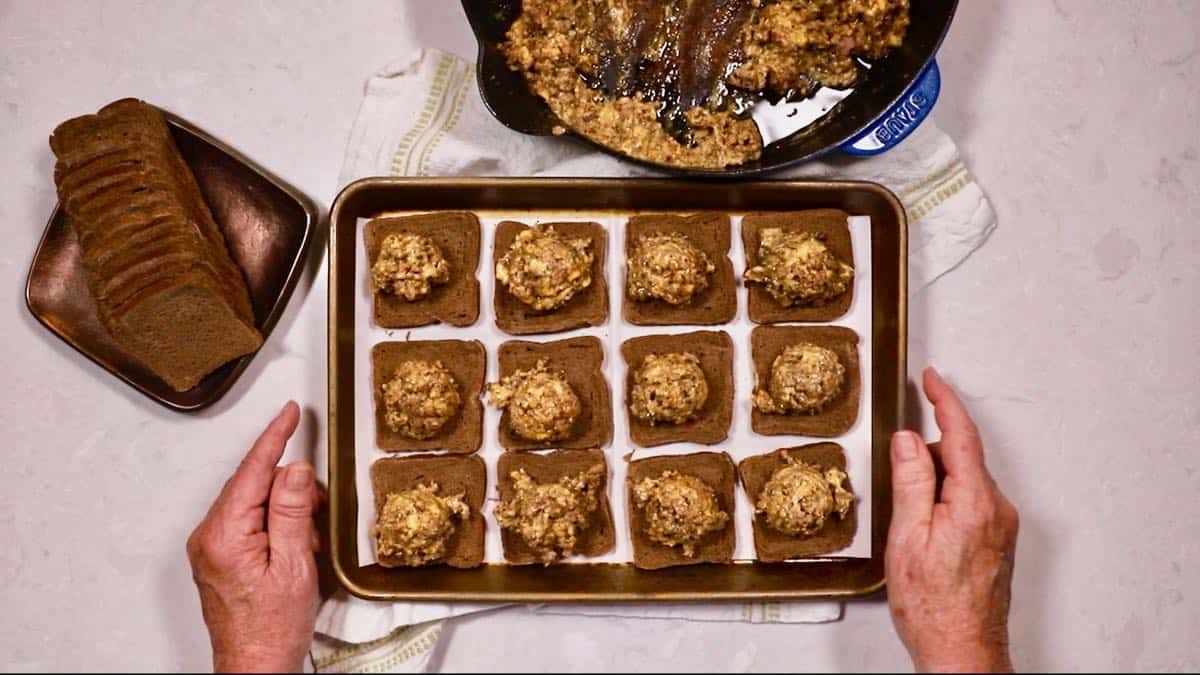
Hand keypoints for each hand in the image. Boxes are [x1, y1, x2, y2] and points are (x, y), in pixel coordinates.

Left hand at [187, 402, 319, 672]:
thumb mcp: (296, 565)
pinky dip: (275, 526)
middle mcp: (209, 537)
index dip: (275, 437)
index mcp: (225, 535)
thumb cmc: (273, 628)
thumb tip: (295, 469)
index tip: (289, 413)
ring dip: (285, 514)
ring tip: (305, 547)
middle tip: (317, 515)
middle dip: (291, 491)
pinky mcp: (217, 556)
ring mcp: (210, 547)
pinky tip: (291, 549)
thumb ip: (294, 511)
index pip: (253, 470)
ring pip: (253, 502)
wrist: (255, 666)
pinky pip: (248, 522)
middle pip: (253, 484)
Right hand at [886, 368, 1018, 672]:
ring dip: (933, 486)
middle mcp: (996, 510)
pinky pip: (968, 504)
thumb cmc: (933, 608)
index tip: (931, 378)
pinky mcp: (996, 542)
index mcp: (975, 502)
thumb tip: (909, 439)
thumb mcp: (908, 536)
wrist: (962, 654)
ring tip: (909, 528)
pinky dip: (943, 503)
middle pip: (960, 458)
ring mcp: (1000, 527)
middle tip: (897, 484)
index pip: (960, 434)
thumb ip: (911, 480)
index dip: (944, 401)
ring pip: (962, 483)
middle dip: (926, 457)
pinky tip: (924, 534)